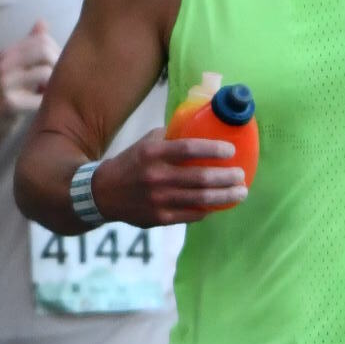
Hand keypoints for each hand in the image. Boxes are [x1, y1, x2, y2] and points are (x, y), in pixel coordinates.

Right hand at [0, 20, 61, 134]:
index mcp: (8, 53)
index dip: (57, 52)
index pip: (42, 39)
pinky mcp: (10, 103)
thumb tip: (42, 21)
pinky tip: (43, 105)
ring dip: (54, 84)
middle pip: (45, 51)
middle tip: (58, 81)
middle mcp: (5, 64)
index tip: (57, 68)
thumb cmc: (2, 94)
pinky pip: (40, 98)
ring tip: (49, 92)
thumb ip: (29, 46)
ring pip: (45, 72)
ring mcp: (6, 83)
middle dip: (58, 66)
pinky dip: (48, 102)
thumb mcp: (13, 66)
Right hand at [92, 129, 247, 226]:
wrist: (103, 193)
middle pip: (201, 177)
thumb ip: (171, 137)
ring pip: (201, 199)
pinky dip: (208, 209)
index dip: (214, 149)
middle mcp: (156, 176)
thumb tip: (200, 126)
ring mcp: (159, 199)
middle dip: (227, 177)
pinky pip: (192, 214)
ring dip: (225, 196)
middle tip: (241, 175)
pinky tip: (219, 204)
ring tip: (240, 192)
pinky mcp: (160, 218)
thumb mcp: (146, 143)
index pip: (189, 148)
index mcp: (153, 153)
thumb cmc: (131, 163)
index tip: (231, 151)